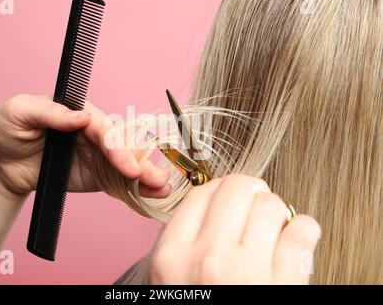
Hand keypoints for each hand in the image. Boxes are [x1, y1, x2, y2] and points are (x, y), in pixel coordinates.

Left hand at [0, 94, 170, 198]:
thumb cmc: (6, 128)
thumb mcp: (18, 112)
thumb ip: (48, 111)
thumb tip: (82, 116)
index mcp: (76, 112)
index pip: (102, 127)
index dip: (115, 145)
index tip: (126, 165)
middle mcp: (91, 133)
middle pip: (120, 145)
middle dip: (139, 162)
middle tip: (156, 178)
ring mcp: (95, 155)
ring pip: (124, 163)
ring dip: (144, 175)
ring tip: (162, 188)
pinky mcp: (94, 175)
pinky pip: (116, 181)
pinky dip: (134, 188)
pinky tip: (151, 194)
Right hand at [149, 175, 320, 283]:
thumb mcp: (170, 283)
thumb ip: (184, 244)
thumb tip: (216, 204)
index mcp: (171, 257)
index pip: (201, 194)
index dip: (221, 189)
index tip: (232, 197)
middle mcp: (206, 259)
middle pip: (237, 189)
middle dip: (252, 192)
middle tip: (258, 206)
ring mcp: (246, 273)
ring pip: (270, 205)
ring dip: (278, 212)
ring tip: (275, 229)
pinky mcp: (282, 286)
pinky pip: (301, 232)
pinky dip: (304, 229)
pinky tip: (298, 238)